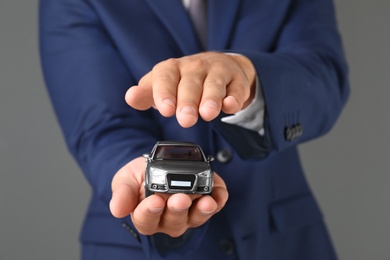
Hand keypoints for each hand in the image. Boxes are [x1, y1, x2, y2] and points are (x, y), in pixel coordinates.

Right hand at [109, 157, 228, 236]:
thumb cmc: (139, 177)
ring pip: (196, 217)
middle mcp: (168, 219)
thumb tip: (117, 210)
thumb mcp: (125, 179)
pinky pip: (215, 205)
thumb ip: (123, 193)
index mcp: (146, 216)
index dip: (150, 212)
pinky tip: (219, 193)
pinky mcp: (204, 203)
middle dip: (178, 209)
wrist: (156, 165)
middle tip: (180, 198)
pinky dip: (219, 199)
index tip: (154, 201)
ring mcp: (188, 214)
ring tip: (206, 200)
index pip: (147, 220)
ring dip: (202, 210)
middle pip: (174, 221)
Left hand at [125, 52, 255, 127]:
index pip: (165, 78)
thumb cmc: (183, 81)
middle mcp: (194, 67)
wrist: (218, 66)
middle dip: (188, 101)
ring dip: (211, 99)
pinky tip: (230, 106)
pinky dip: (235, 98)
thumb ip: (146, 94)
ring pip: (214, 84)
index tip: (166, 110)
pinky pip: (237, 88)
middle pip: (191, 83)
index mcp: (172, 69)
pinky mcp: (237, 81)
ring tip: (207, 114)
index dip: (165, 93)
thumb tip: (130, 97)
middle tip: (186, 119)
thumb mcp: (162, 86)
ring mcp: (217, 72)